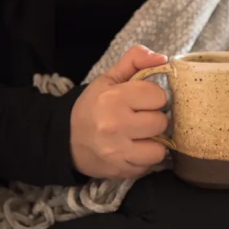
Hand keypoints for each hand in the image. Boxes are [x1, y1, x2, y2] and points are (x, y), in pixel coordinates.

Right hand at [70, 45, 168, 179]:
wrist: (66, 140)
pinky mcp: (121, 170)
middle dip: (153, 119)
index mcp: (113, 99)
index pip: (158, 96)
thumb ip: (135, 61)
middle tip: (139, 118)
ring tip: (139, 136)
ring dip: (153, 142)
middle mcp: (115, 126)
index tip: (141, 100)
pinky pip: (149, 165)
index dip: (152, 97)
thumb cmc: (92, 107)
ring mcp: (118, 152)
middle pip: (161, 122)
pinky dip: (144, 158)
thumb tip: (163, 58)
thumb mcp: (108, 79)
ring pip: (159, 149)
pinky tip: (133, 149)